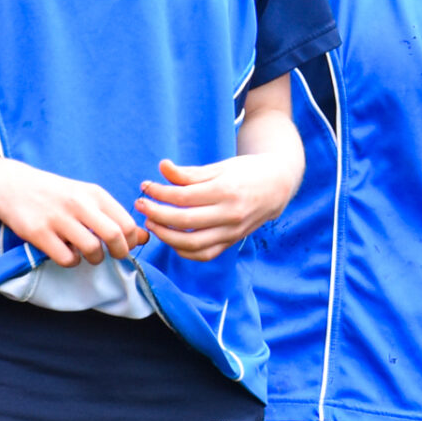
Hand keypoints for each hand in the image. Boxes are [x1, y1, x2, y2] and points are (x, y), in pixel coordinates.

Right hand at [0, 162, 148, 266]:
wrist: (13, 186)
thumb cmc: (58, 195)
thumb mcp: (88, 197)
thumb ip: (114, 216)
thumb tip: (145, 237)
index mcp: (95, 194)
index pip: (127, 223)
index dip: (132, 241)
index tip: (126, 245)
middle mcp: (79, 204)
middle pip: (114, 236)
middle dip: (121, 252)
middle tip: (115, 256)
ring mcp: (58, 218)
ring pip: (92, 249)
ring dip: (95, 258)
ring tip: (89, 254)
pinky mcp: (38, 233)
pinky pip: (66, 258)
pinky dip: (72, 261)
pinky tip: (68, 254)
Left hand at [136, 154, 297, 260]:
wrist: (280, 185)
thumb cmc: (248, 171)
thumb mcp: (220, 166)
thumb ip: (190, 173)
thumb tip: (162, 168)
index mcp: (226, 190)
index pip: (182, 196)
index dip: (158, 192)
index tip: (145, 186)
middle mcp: (230, 213)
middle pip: (183, 220)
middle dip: (155, 214)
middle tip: (141, 205)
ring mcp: (233, 230)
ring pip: (191, 242)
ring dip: (166, 235)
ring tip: (152, 223)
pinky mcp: (233, 241)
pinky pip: (205, 254)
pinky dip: (184, 251)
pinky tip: (172, 239)